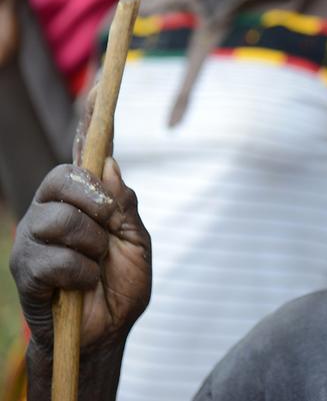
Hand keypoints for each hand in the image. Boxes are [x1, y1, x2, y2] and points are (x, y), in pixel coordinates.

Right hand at [9, 159, 150, 355]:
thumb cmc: (121, 282)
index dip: (92, 180)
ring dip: (92, 245)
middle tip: (108, 239)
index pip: (67, 171)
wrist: (110, 329)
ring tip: (96, 264)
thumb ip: (124, 203)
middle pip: (60, 186)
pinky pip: (53, 261)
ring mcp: (29, 245)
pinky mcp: (25, 275)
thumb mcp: (135, 239)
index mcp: (68, 205)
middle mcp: (43, 218)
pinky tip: (83, 284)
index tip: (112, 206)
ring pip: (58, 221)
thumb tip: (109, 164)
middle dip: (98, 211)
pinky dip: (82, 274)